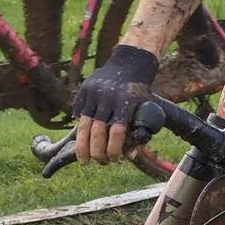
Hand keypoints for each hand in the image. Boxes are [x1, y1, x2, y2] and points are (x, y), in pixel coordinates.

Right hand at [73, 45, 158, 163]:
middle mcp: (107, 98)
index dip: (114, 150)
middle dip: (96, 152)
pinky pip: (78, 115)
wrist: (128, 63)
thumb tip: (132, 155)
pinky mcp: (83, 91)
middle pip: (97, 132)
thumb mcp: (146, 109)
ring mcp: (92, 93)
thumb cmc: (139, 92)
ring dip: (82, 146)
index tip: (114, 159)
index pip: (116, 133)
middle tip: (98, 162)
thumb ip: (140, 132)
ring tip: (84, 160)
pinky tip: (83, 140)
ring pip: (84, 126)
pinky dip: (80, 129)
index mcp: (124, 102)